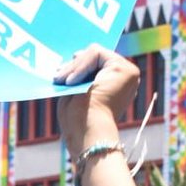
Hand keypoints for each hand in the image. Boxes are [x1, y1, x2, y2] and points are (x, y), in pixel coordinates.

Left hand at [54, 44, 139, 159]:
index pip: (96, 63)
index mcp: (116, 85)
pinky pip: (96, 53)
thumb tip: (75, 55)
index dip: (77, 65)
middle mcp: (125, 77)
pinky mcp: (123, 68)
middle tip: (58, 76)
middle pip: (95, 56)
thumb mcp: (76, 92)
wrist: (87, 132)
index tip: (61, 74)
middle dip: (73, 64)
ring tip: (63, 82)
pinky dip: (80, 66)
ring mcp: (127, 72)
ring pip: (94, 53)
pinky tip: (72, 82)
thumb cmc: (78, 121)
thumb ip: (80, 75)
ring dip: (74, 67)